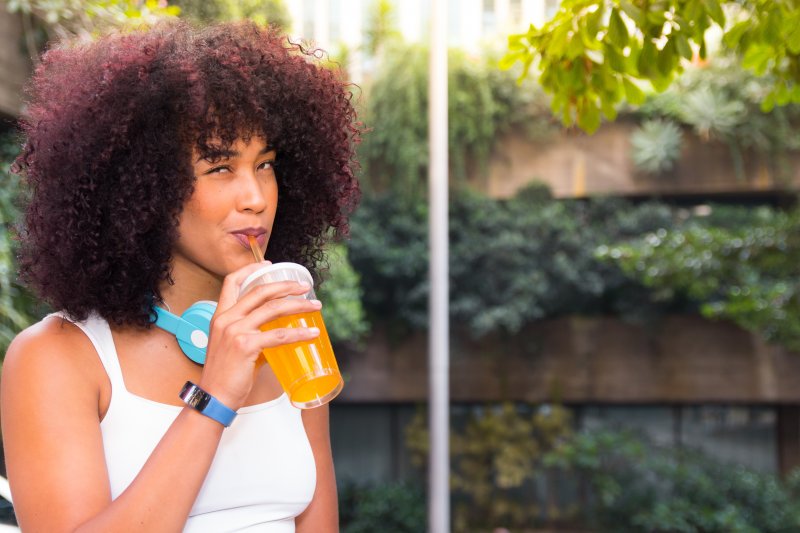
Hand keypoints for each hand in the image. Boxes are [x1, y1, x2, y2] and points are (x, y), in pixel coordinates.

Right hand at [197, 262, 321, 408]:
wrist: (213, 398)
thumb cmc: (225, 375)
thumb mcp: (232, 346)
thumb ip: (251, 335)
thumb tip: (278, 333)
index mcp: (220, 316)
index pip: (231, 282)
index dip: (251, 269)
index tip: (268, 265)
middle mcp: (226, 319)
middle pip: (260, 291)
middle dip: (286, 286)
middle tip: (305, 287)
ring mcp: (235, 331)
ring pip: (273, 309)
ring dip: (299, 305)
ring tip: (315, 306)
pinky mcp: (246, 346)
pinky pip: (279, 335)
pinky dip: (299, 333)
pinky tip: (312, 334)